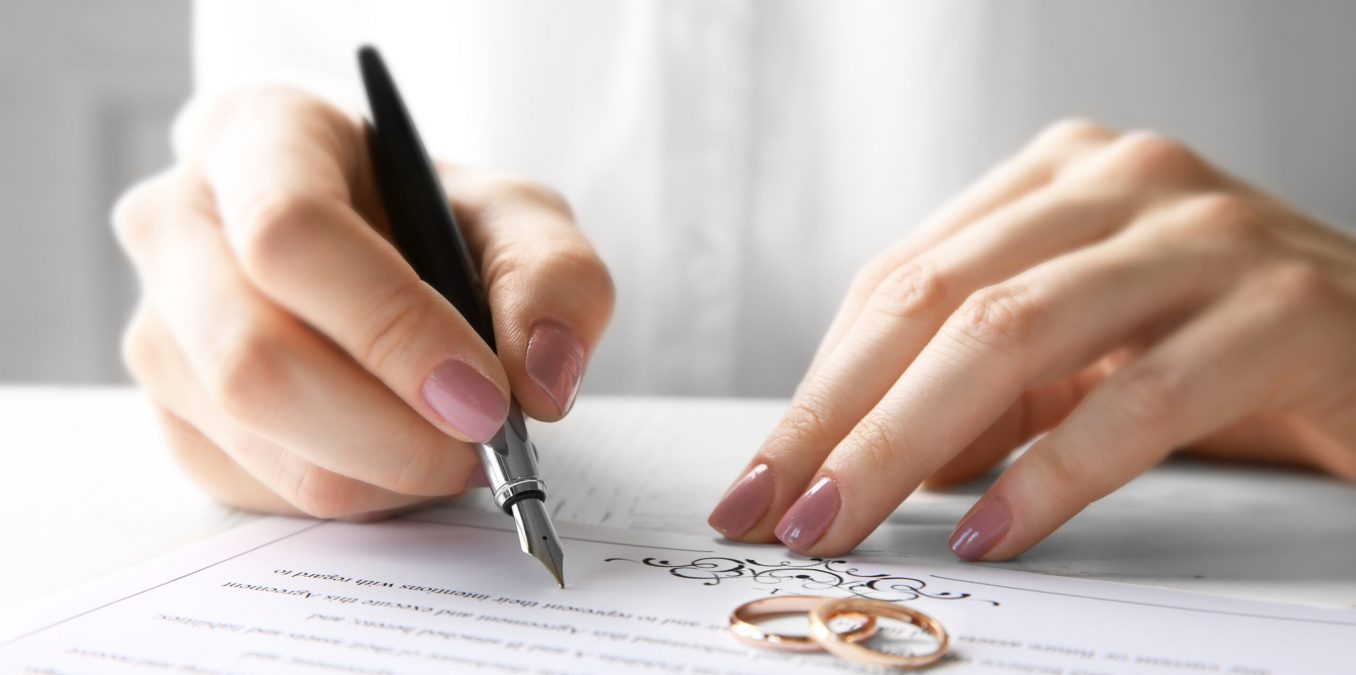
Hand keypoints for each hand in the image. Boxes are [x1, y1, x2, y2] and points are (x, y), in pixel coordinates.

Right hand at [115, 87, 612, 519]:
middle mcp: (177, 227)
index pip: (290, 235)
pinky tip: (401, 455)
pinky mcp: (173, 417)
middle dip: (388, 428)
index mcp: (255, 137)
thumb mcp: (522, 220)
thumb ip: (554, 281)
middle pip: (252, 357)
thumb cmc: (440, 222)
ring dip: (381, 470)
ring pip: (252, 436)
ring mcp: (159, 329)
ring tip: (458, 449)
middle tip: (484, 446)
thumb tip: (540, 382)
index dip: (391, 327)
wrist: (387, 257)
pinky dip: (355, 492)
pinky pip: (259, 487)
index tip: (483, 394)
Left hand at [709, 119, 1355, 559]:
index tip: (760, 474)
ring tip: (844, 522)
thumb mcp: (1082, 357)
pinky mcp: (1282, 305)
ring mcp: (1204, 233)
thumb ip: (983, 389)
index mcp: (1059, 176)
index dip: (818, 384)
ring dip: (904, 442)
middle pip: (934, 299)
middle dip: (837, 417)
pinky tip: (989, 532)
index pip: (899, 278)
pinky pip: (1134, 399)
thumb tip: (862, 460)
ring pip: (1009, 333)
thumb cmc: (1226, 350)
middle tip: (775, 510)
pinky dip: (1047, 476)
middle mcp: (1122, 180)